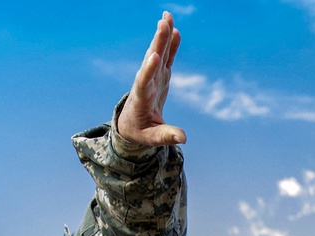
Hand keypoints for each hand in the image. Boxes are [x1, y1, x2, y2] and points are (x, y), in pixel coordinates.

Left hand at [117, 12, 185, 146]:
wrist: (131, 123)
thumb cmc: (140, 131)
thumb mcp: (151, 137)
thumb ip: (166, 136)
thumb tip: (183, 138)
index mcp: (141, 98)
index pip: (144, 82)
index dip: (148, 70)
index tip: (153, 57)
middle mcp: (145, 82)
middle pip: (151, 60)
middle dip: (158, 42)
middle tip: (163, 23)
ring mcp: (152, 76)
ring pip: (157, 53)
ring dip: (162, 36)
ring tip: (167, 17)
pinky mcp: (159, 75)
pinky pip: (165, 57)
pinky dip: (170, 44)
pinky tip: (175, 29)